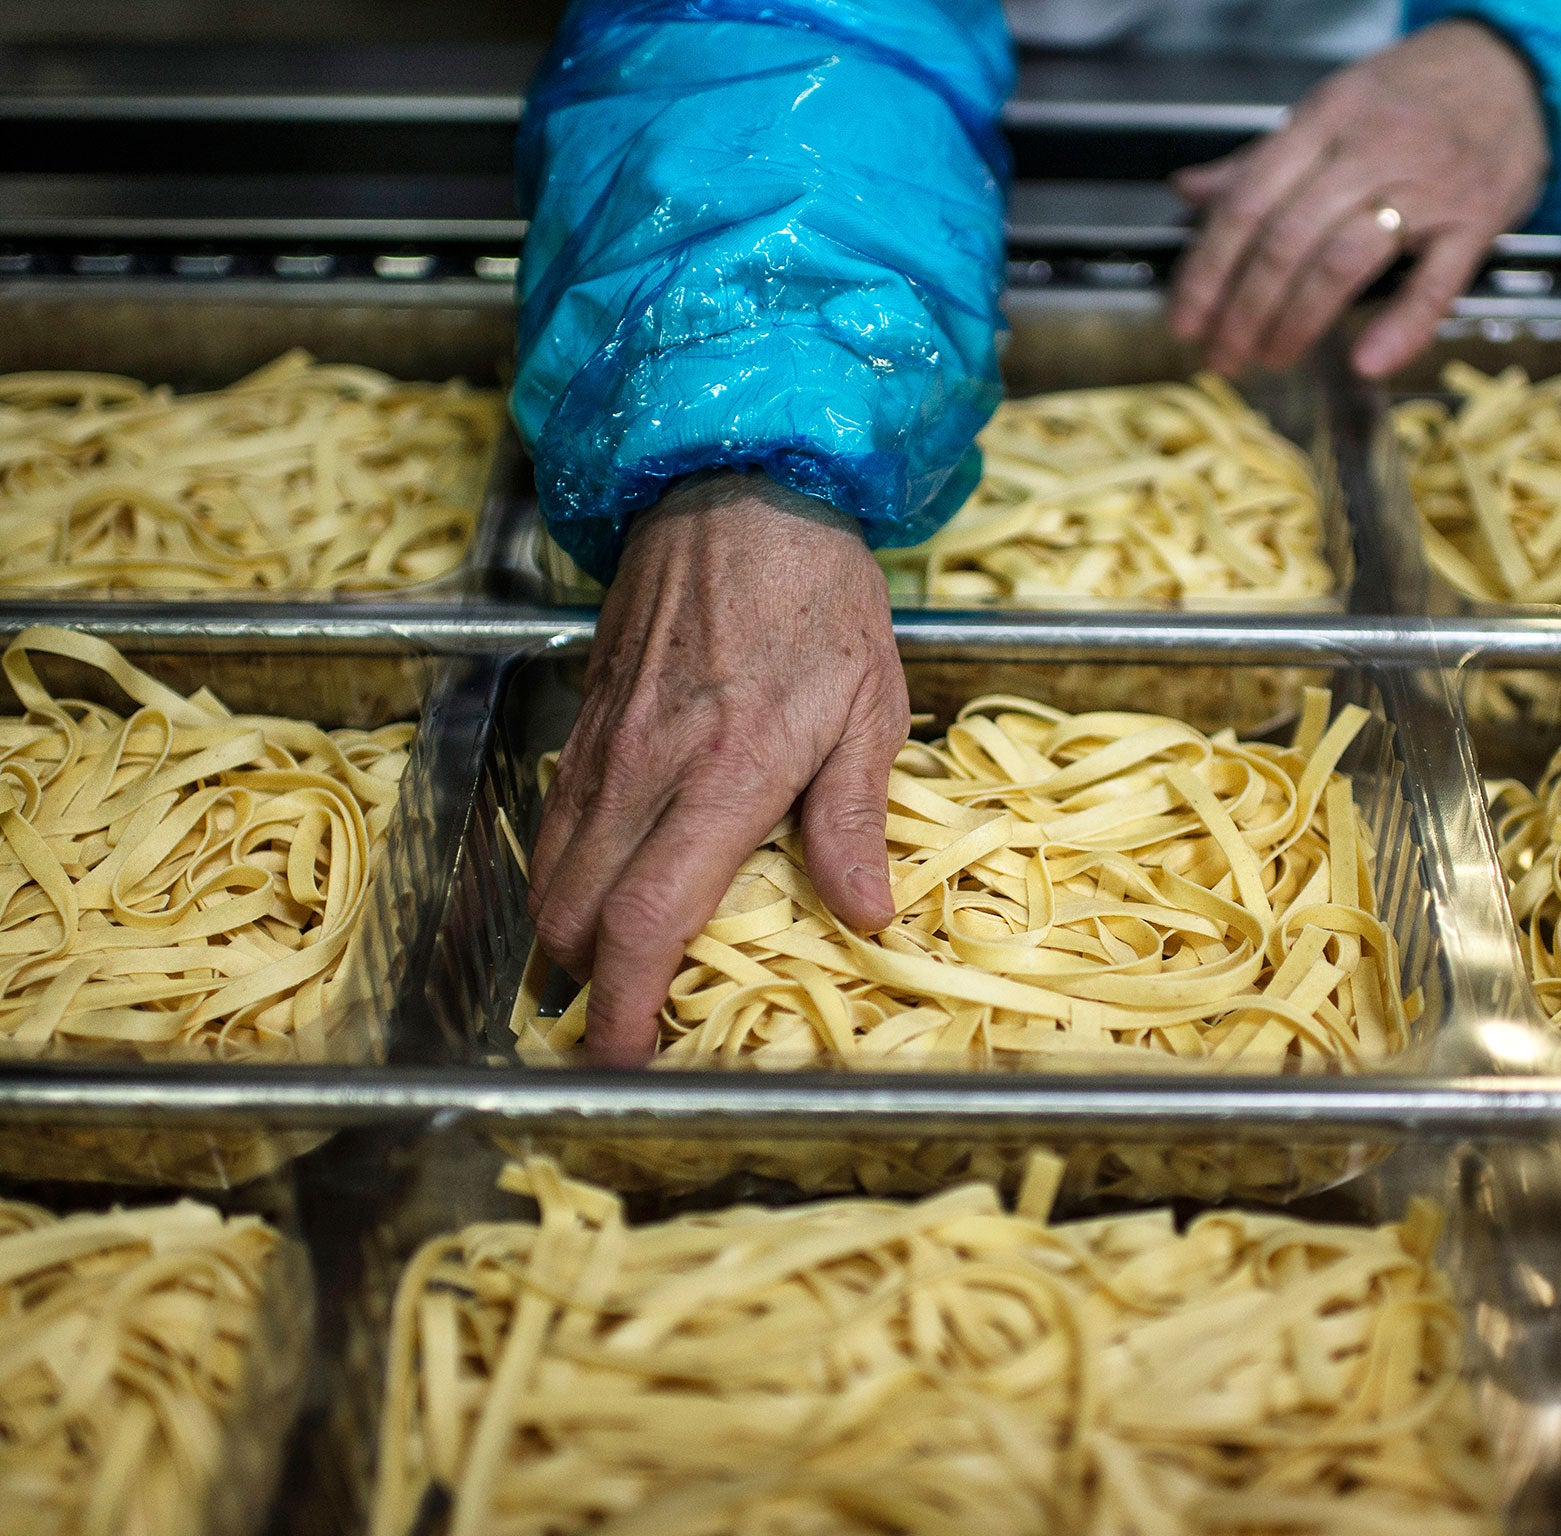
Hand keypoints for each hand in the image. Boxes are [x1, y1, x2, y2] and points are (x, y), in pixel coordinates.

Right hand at [526, 475, 907, 1064]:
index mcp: (723, 774)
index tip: (624, 1057)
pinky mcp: (586, 717)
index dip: (625, 1002)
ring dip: (569, 934)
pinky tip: (603, 887)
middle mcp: (645, 768)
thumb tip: (865, 914)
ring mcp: (604, 743)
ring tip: (610, 972)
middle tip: (627, 1025)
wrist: (736, 485)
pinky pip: (555, 819)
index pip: (647, 917)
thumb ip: (854, 815)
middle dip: (588, 986)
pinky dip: (566, 873)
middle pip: (575, 913)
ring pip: (551, 871)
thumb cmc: (818, 596)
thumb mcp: (870, 703)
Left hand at [1169, 20, 1547, 379]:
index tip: (1186, 318)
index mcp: (1325, 119)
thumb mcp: (1331, 109)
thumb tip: (1190, 193)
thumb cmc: (1416, 93)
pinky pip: (1437, 281)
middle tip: (1224, 355)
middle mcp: (1371, 148)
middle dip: (1243, 310)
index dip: (1208, 270)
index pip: (1247, 203)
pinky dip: (1402, 326)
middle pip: (1286, 240)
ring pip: (1344, 261)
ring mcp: (1428, 185)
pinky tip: (1368, 361)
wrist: (1515, 67)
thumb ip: (1261, 159)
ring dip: (1298, 322)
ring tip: (1272, 357)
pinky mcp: (1477, 219)